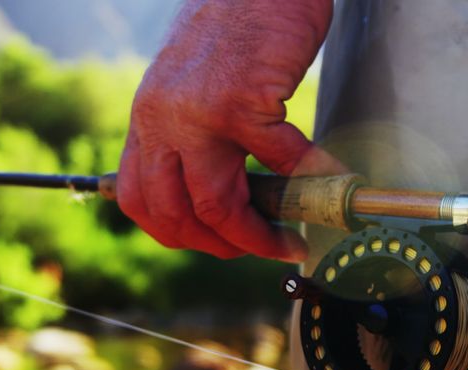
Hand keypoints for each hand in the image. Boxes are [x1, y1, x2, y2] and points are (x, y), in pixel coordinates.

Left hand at [117, 0, 336, 261]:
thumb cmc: (236, 24)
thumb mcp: (190, 83)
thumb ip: (191, 132)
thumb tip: (220, 187)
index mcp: (149, 117)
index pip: (138, 199)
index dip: (175, 233)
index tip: (212, 241)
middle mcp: (161, 119)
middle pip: (174, 213)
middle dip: (217, 245)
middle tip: (254, 248)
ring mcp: (198, 113)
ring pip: (216, 203)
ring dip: (255, 235)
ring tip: (286, 241)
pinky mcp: (243, 100)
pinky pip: (281, 161)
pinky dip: (310, 180)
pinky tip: (329, 182)